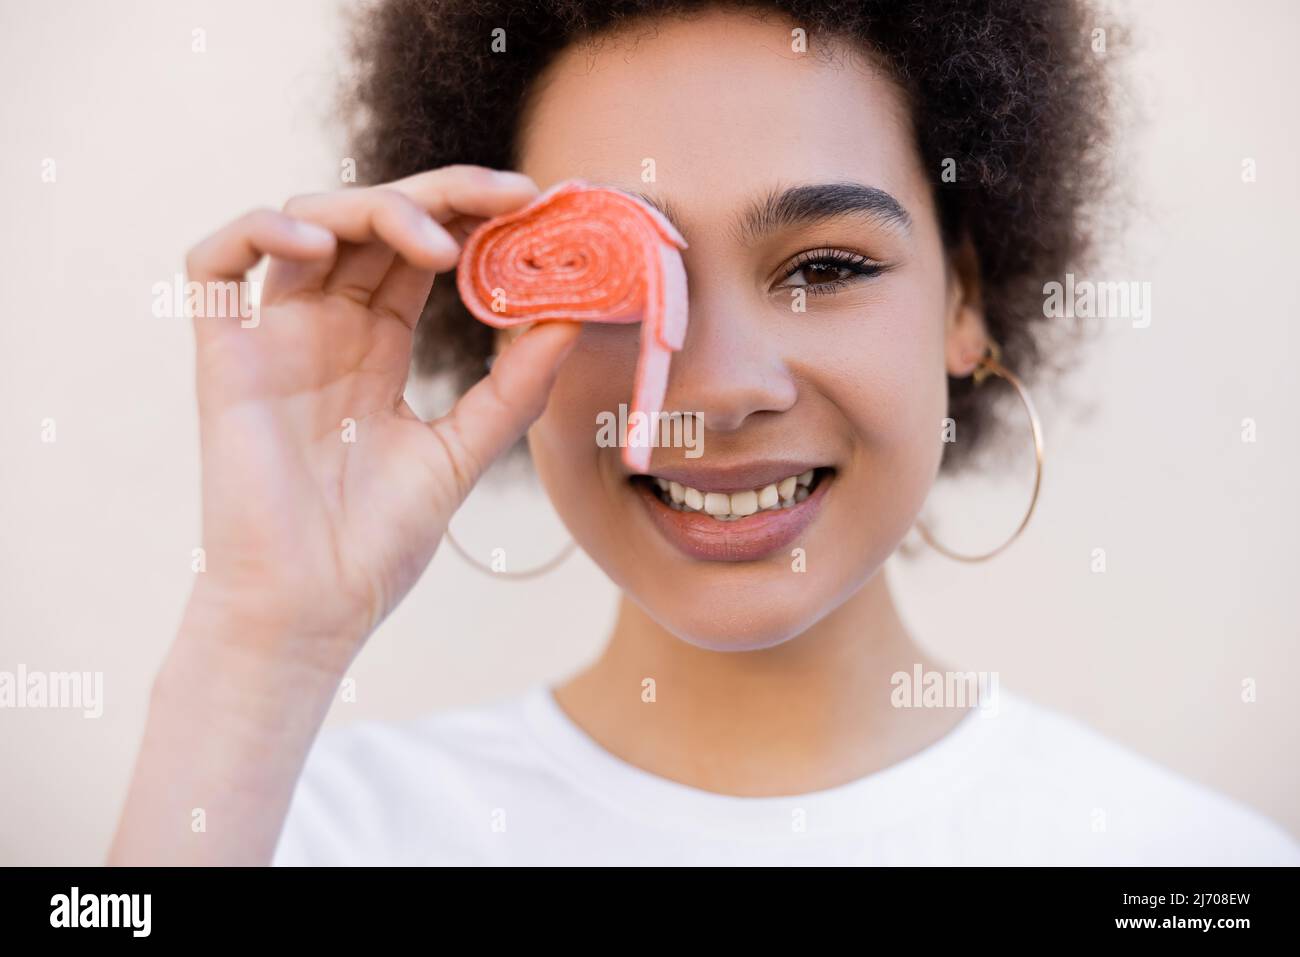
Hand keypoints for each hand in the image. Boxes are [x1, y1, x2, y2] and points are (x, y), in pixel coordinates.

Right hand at [183, 165, 579, 670]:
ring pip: (305, 224)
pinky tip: (317, 245)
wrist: (311, 611)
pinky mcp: (223, 359)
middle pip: (372, 224)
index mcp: (377, 347)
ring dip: (371, 209)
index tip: (533, 206)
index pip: (418, 253)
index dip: (468, 218)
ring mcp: (272, 339)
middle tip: (509, 198)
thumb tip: (571, 322)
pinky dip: (260, 232)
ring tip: (437, 248)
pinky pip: (212, 265)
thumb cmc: (376, 544)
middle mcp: (324, 330)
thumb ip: (512, 390)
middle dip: (441, 196)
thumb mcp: (462, 454)